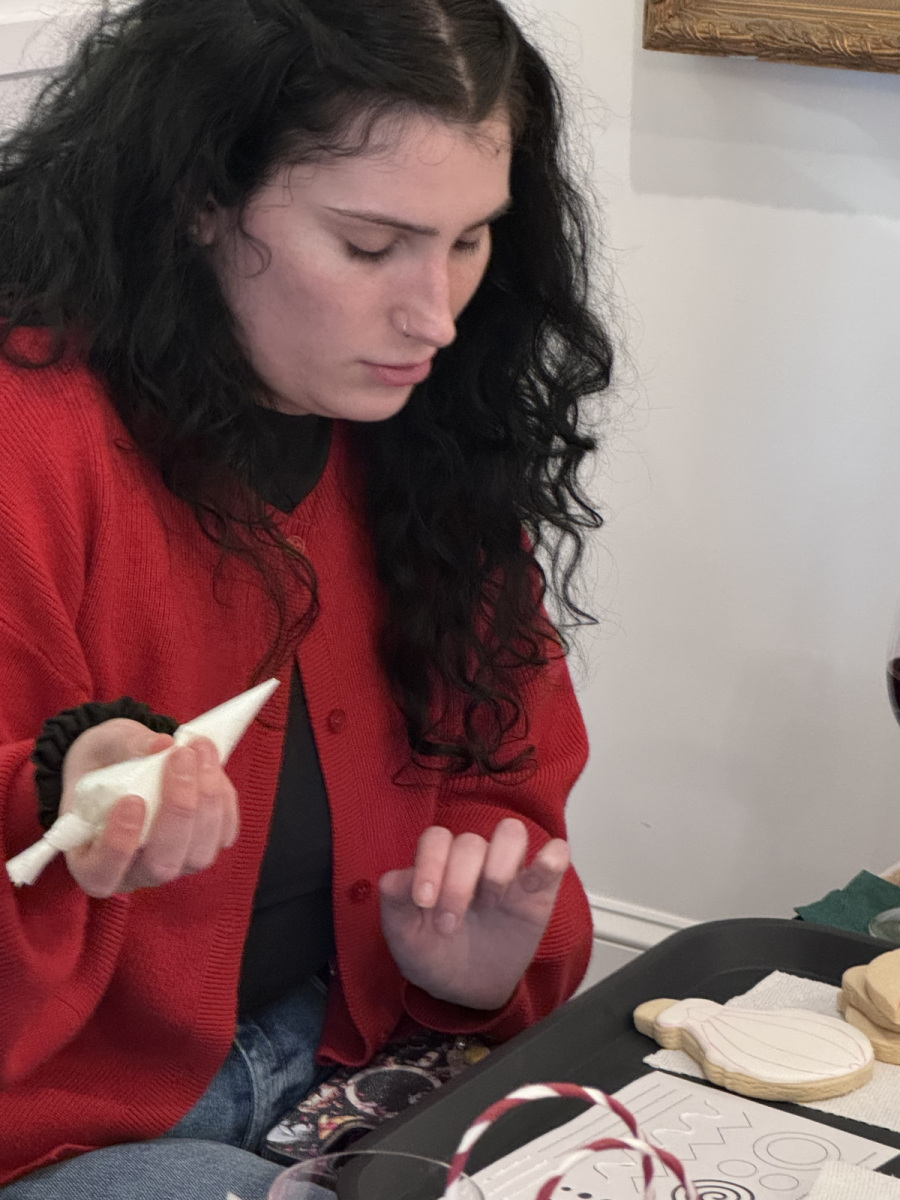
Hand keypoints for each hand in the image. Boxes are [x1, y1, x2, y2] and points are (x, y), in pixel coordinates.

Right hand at [61, 719, 238, 897]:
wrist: (124, 761)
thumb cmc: (103, 761)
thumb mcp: (101, 746)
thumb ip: (125, 746)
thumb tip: (162, 744)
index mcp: (90, 860)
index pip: (101, 877)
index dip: (118, 847)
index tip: (132, 800)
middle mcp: (133, 873)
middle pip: (161, 866)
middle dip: (178, 810)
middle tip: (179, 757)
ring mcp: (172, 864)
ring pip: (198, 855)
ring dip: (207, 800)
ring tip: (200, 751)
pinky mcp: (202, 847)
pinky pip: (222, 836)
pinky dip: (223, 799)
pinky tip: (212, 765)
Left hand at [379, 817, 568, 1009]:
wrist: (467, 989)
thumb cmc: (434, 954)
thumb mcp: (404, 935)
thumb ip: (395, 902)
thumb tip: (395, 878)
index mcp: (440, 863)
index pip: (436, 839)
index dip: (430, 863)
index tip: (424, 901)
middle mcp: (473, 860)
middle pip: (470, 842)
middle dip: (458, 882)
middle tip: (450, 924)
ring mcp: (508, 872)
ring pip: (512, 833)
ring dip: (500, 863)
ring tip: (492, 901)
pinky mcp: (539, 890)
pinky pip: (554, 857)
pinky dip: (551, 858)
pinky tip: (541, 873)